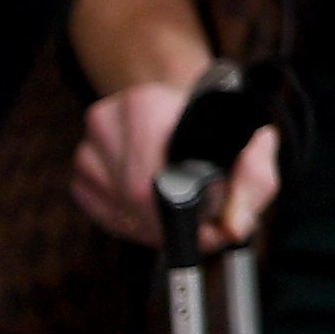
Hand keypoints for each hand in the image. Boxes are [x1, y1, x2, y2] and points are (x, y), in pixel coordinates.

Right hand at [71, 84, 279, 251]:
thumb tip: (234, 226)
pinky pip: (102, 215)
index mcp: (146, 104)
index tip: (207, 224)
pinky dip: (132, 224)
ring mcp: (87, 148)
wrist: (183, 111)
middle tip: (201, 229)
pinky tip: (156, 211)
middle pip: (133, 195)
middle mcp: (107, 121)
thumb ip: (253, 182)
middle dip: (171, 222)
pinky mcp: (81, 173)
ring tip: (182, 212)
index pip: (152, 173)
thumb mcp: (251, 148)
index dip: (182, 208)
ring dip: (153, 225)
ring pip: (118, 209)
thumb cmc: (217, 132)